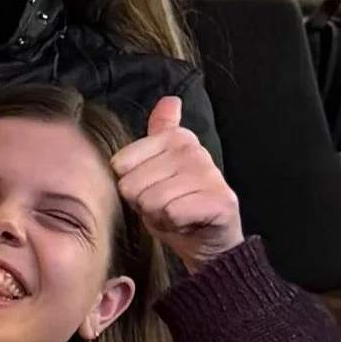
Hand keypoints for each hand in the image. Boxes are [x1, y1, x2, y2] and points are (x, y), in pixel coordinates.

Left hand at [113, 98, 243, 272]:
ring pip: (151, 200)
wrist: (207, 241)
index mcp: (176, 138)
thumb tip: (170, 100)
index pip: (120, 164)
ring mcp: (210, 174)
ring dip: (158, 215)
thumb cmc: (175, 205)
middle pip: (132, 184)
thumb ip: (158, 133)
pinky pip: (172, 213)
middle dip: (143, 202)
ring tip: (175, 213)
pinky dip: (175, 224)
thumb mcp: (156, 168)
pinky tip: (187, 222)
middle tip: (164, 205)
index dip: (129, 184)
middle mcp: (194, 151)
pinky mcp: (220, 200)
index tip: (151, 188)